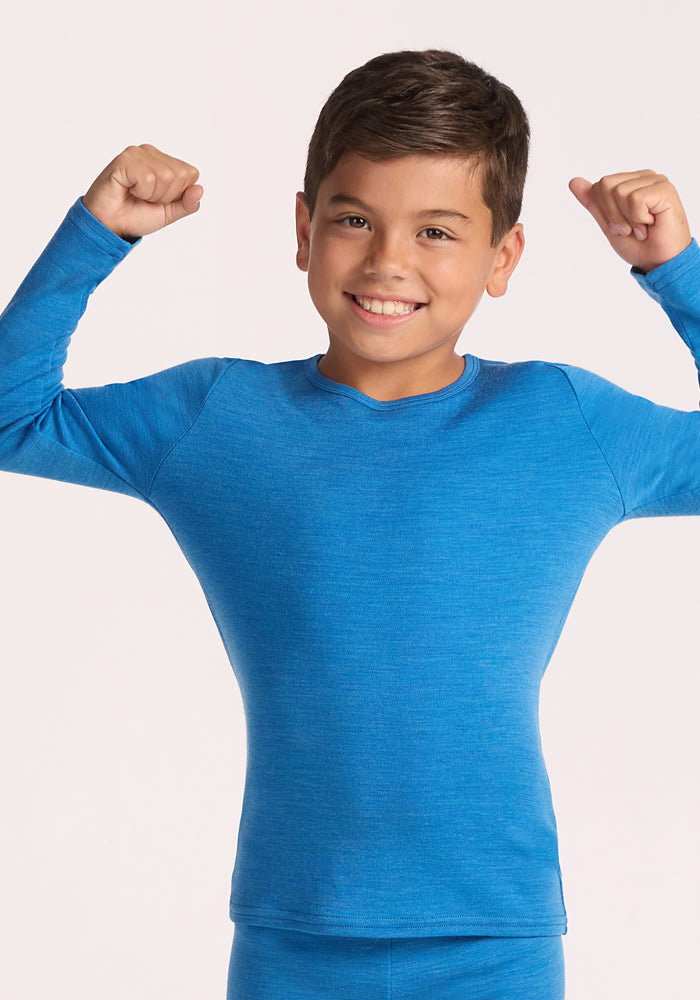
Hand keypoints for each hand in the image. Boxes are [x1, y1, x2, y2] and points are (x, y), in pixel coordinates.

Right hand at [82, 144, 202, 240]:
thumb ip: (187, 204)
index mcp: (164, 162)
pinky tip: (128, 189)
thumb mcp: (169, 213)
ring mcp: (137, 153)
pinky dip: (140, 191)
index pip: (191, 174)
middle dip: (165, 196)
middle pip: (180, 175)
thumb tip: (200, 189)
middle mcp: (152, 153)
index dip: (177, 195)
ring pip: (165, 176)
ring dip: (151, 195)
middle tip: (144, 198)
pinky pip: (147, 178)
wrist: (110, 225)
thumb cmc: (135, 215)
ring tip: (135, 194)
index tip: (158, 200)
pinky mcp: (124, 159)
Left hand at [569, 170, 690, 272]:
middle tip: (630, 228)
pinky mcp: (664, 189)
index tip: (621, 227)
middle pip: (606, 185)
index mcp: (630, 182)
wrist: (659, 263)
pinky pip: (635, 199)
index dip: (605, 212)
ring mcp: (656, 181)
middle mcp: (643, 177)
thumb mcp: (609, 223)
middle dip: (613, 214)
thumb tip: (574, 181)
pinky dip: (638, 219)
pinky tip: (652, 224)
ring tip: (642, 227)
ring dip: (627, 219)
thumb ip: (593, 203)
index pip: (599, 186)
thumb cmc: (638, 245)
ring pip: (619, 192)